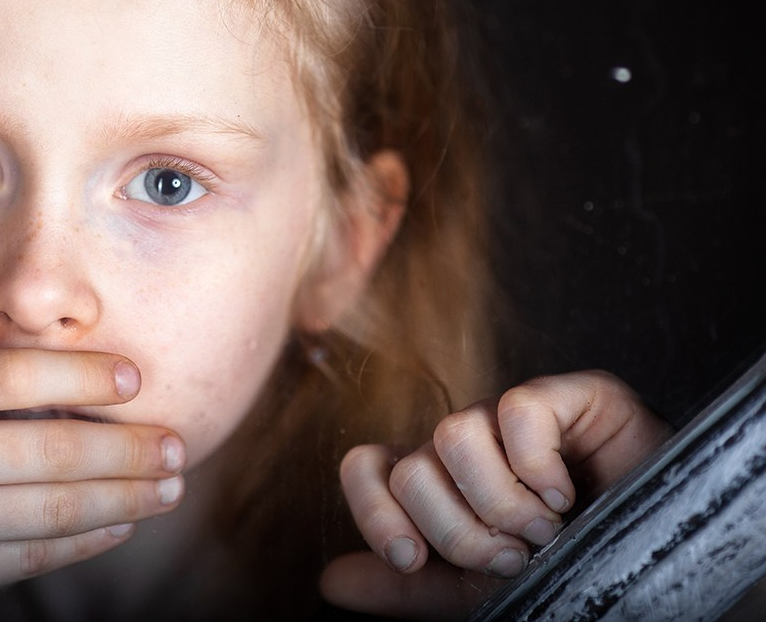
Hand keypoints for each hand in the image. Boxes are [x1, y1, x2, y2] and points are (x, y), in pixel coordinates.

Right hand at [0, 248, 185, 615]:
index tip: (132, 376)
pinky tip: (121, 522)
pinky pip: (24, 558)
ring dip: (120, 499)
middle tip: (177, 441)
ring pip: (44, 512)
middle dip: (122, 450)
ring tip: (170, 485)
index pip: (2, 379)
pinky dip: (81, 542)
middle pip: (40, 452)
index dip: (74, 376)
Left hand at [320, 371, 671, 619]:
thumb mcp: (476, 592)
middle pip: (410, 465)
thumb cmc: (567, 570)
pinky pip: (518, 411)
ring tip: (543, 529)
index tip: (412, 559)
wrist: (657, 561)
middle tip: (510, 555)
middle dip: (458, 530)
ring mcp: (513, 415)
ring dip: (501, 504)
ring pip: (453, 435)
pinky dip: (539, 468)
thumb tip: (330, 580)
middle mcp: (466, 442)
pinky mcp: (569, 395)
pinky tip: (566, 493)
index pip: (366, 466)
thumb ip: (406, 586)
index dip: (374, 511)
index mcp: (437, 481)